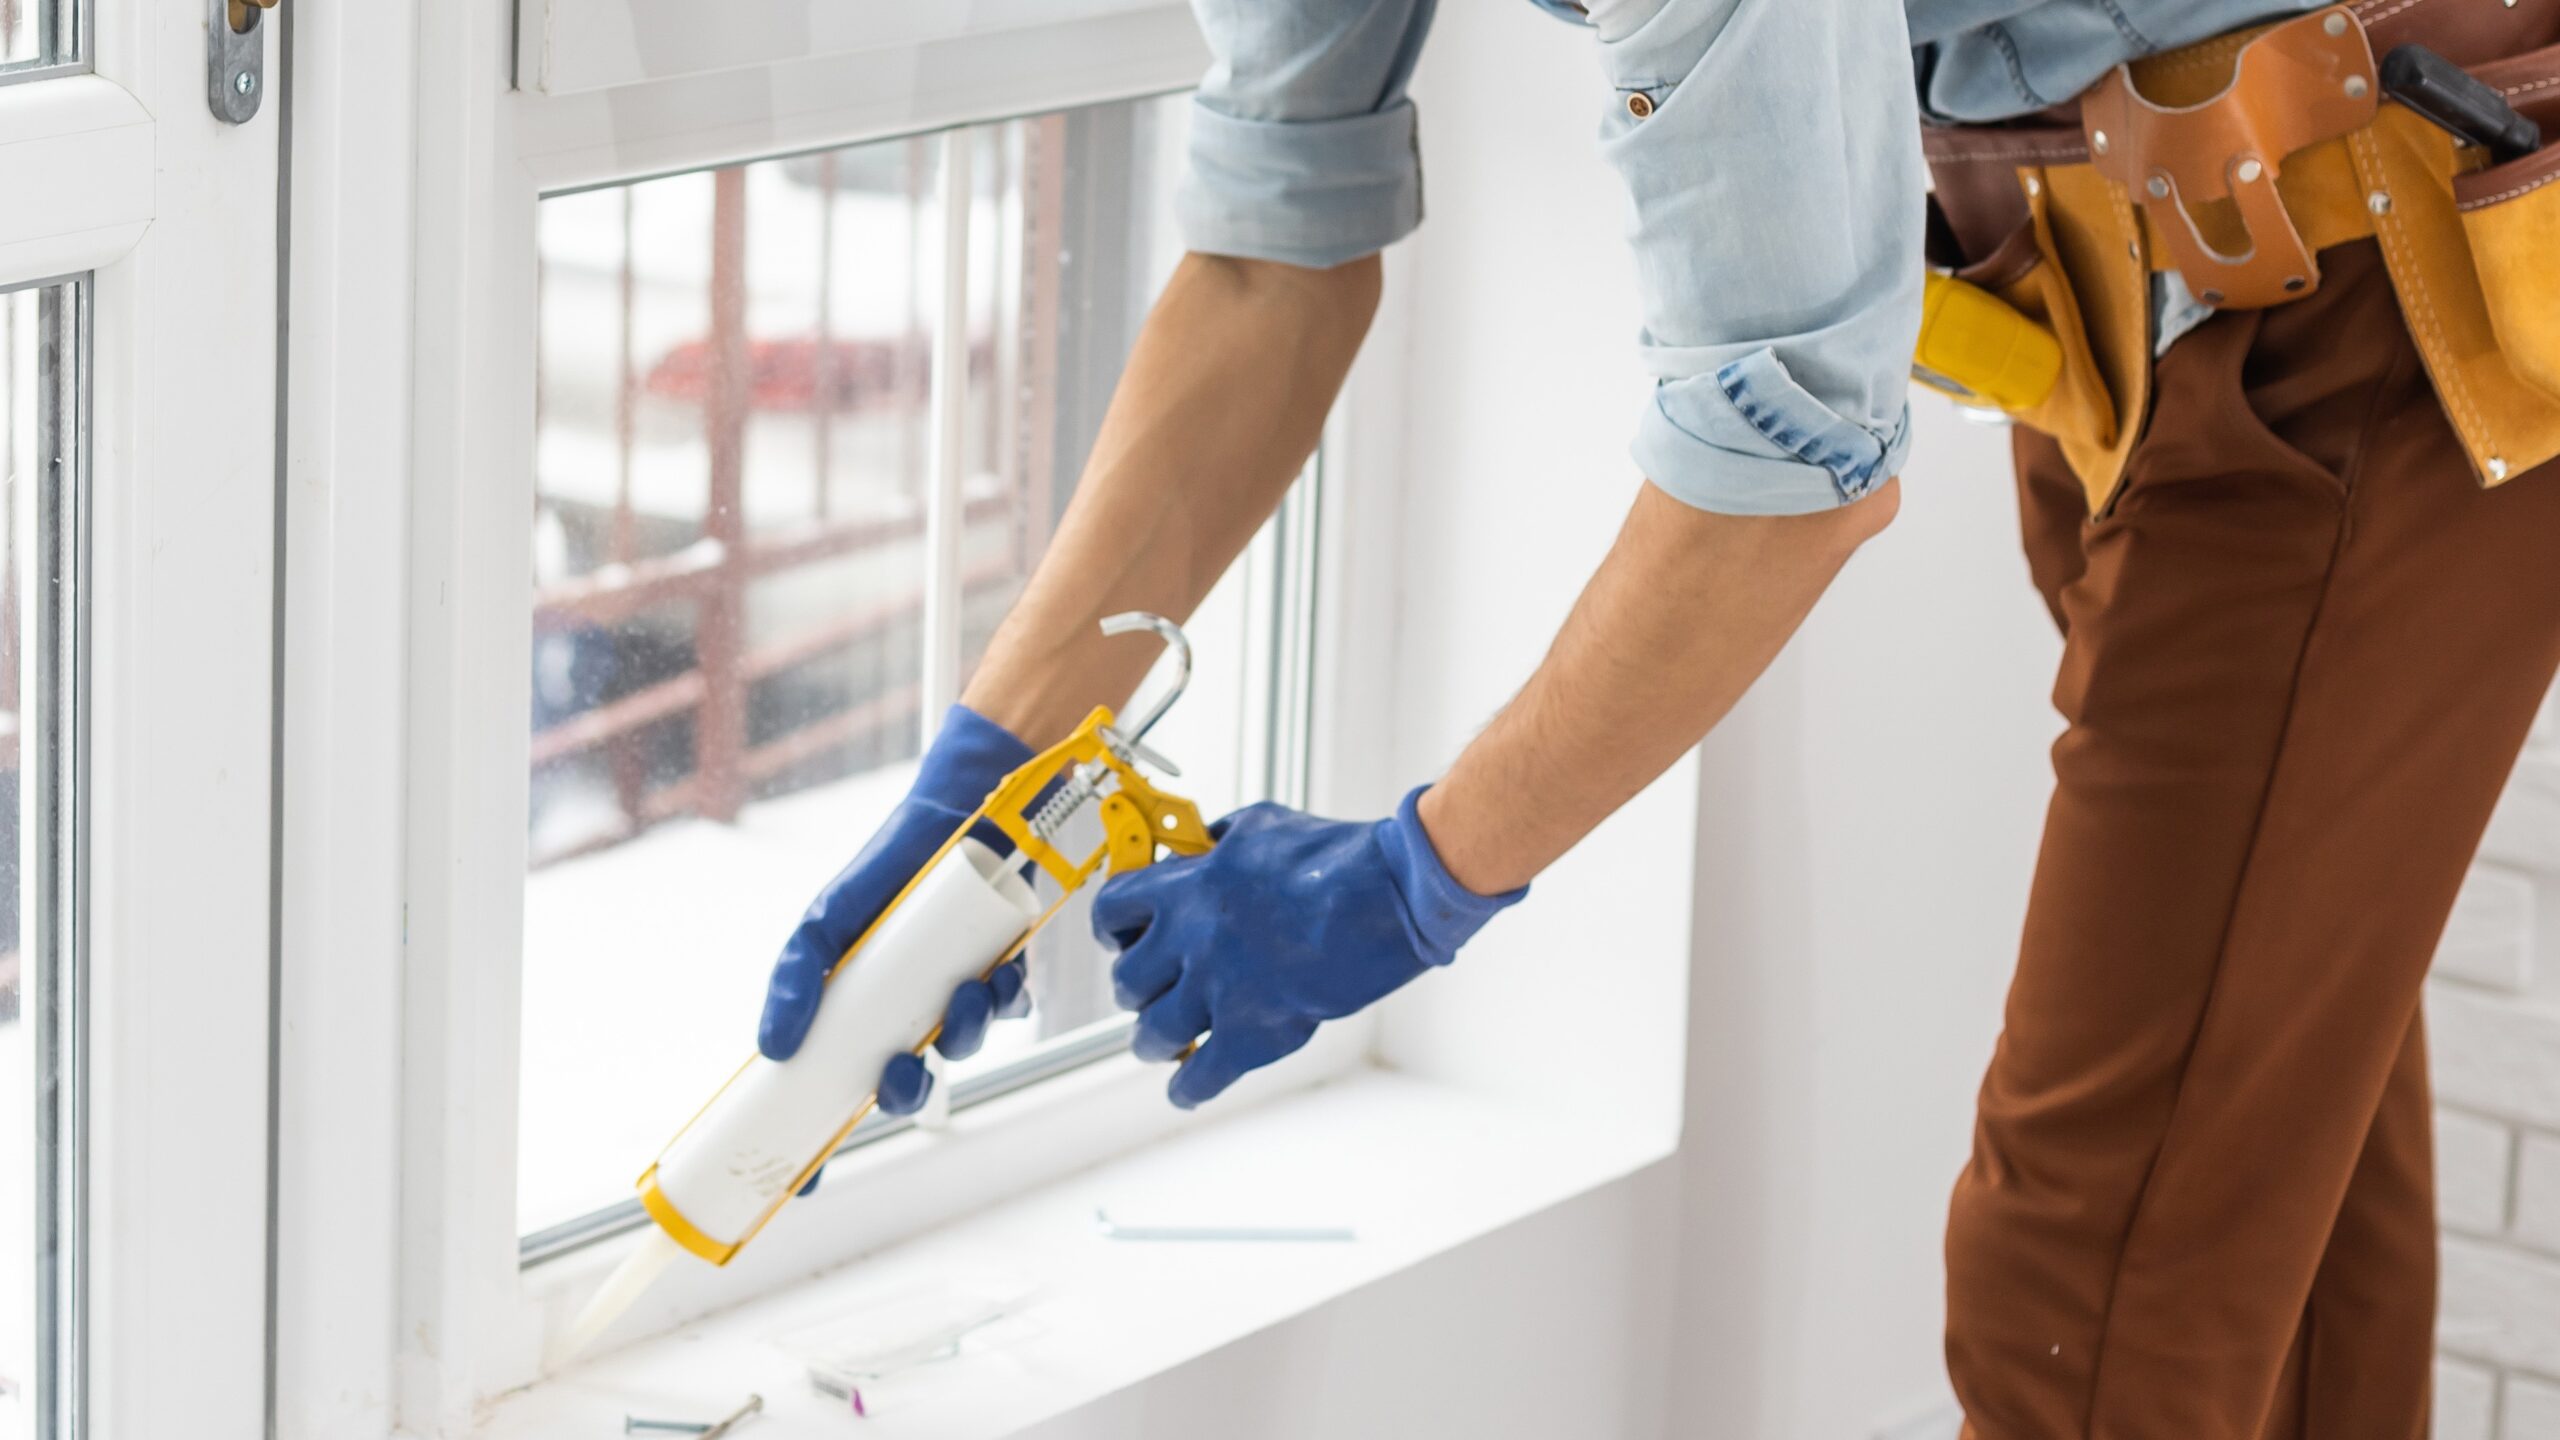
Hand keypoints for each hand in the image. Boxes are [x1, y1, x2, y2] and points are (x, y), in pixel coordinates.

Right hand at [759, 706, 1037, 1173]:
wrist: (957, 814)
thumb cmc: (887, 871)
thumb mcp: (826, 921)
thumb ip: (794, 975)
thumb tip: (770, 1047)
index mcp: (858, 1014)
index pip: (831, 1092)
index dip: (816, 1141)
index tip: (804, 1180)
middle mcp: (907, 1013)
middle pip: (903, 1086)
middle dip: (908, 1092)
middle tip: (905, 1070)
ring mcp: (956, 996)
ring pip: (961, 1049)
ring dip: (963, 1036)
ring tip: (963, 996)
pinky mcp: (1005, 974)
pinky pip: (1008, 1011)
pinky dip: (1005, 1001)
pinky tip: (998, 973)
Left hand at [1090, 787, 1524, 1108]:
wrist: (1388, 894)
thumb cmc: (1333, 855)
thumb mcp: (1260, 826)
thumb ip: (1217, 844)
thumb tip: (1198, 852)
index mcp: (1188, 886)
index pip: (1112, 912)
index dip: (1113, 931)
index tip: (1121, 940)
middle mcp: (1191, 939)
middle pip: (1127, 983)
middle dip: (1137, 991)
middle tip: (1150, 995)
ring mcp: (1219, 989)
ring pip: (1152, 1034)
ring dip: (1154, 1041)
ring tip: (1163, 1044)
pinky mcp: (1254, 1033)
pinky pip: (1200, 1076)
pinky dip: (1188, 1089)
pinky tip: (1185, 1091)